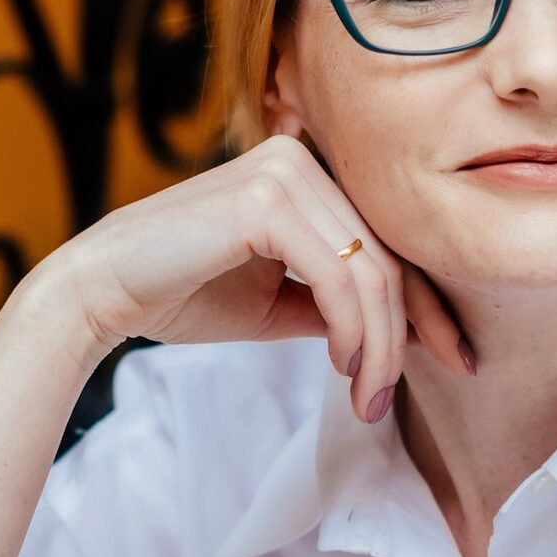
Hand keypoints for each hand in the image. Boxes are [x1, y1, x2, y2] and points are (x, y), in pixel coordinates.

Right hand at [48, 132, 474, 424]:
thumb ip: (335, 304)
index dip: (426, 302)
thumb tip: (402, 331)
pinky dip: (353, 331)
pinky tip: (344, 367)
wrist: (102, 292)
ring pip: (372, 273)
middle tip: (393, 397)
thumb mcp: (278, 301)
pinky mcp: (266, 200)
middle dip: (408, 335)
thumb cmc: (182, 293)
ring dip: (380, 347)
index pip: (386, 240)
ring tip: (368, 398)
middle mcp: (300, 158)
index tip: (453, 356)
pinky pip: (340, 277)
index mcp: (306, 172)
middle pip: (388, 256)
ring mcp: (284, 172)